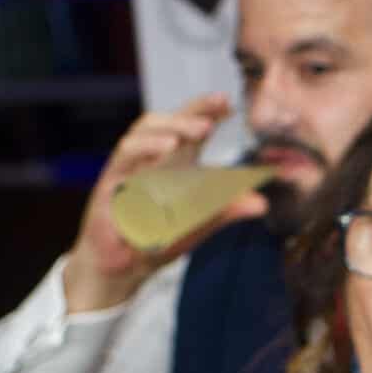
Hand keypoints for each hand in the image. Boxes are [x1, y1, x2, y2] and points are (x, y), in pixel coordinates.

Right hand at [63, 93, 266, 313]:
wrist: (122, 269)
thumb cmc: (156, 241)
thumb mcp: (198, 225)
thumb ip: (225, 210)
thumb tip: (261, 203)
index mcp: (171, 163)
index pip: (188, 127)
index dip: (205, 110)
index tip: (228, 103)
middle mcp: (148, 160)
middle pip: (165, 122)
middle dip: (190, 112)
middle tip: (215, 113)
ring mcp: (127, 169)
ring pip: (141, 133)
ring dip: (170, 128)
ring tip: (197, 131)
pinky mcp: (110, 184)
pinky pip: (124, 160)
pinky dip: (145, 150)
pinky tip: (166, 149)